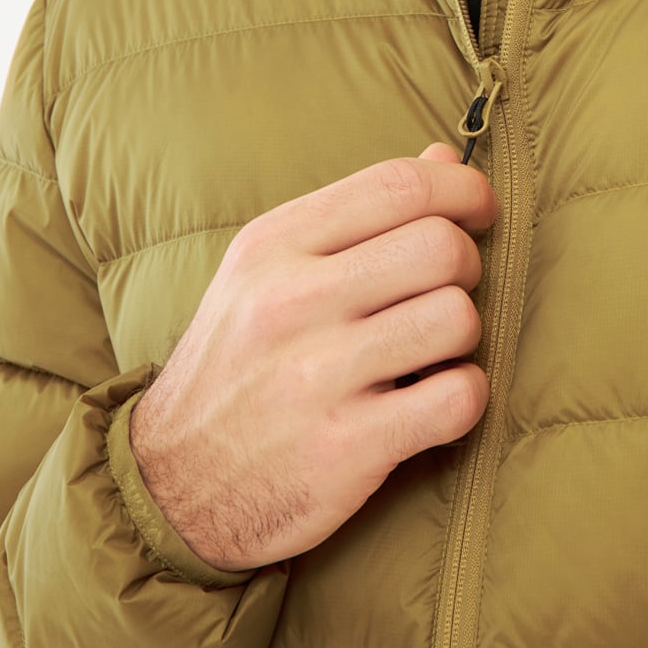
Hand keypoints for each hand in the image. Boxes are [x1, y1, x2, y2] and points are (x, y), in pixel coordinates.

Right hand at [126, 141, 497, 573]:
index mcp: (272, 246)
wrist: (167, 490)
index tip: (480, 210)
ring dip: (465, 336)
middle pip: (440, 248)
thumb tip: (444, 157)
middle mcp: (290, 304)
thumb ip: (357, 214)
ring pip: (457, 319)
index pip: (398, 186)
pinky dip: (465, 397)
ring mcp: (316, 379)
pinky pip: (457, 399)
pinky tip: (433, 402)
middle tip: (446, 291)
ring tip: (431, 352)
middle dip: (467, 265)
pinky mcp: (344, 451)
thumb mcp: (268, 272)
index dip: (462, 189)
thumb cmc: (237, 364)